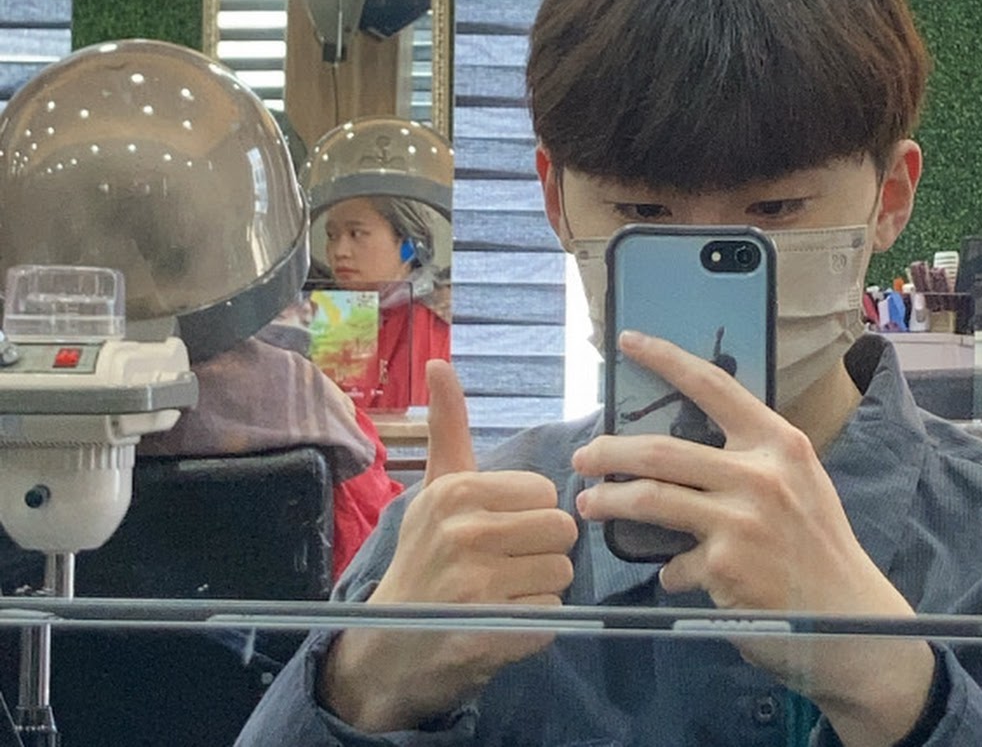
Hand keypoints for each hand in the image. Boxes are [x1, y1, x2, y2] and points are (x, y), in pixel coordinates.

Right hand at [319, 360, 578, 731]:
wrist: (388, 647)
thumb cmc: (423, 559)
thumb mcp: (434, 490)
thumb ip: (448, 428)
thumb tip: (441, 364)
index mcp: (456, 492)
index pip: (545, 492)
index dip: (530, 514)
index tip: (498, 531)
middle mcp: (466, 534)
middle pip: (561, 530)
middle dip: (541, 550)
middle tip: (502, 565)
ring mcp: (479, 586)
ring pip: (562, 572)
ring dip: (540, 587)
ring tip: (501, 592)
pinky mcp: (495, 632)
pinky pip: (554, 614)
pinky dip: (535, 623)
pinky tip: (500, 622)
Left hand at [571, 331, 932, 745]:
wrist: (853, 621)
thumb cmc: (821, 550)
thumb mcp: (800, 485)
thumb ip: (752, 462)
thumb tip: (684, 453)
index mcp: (779, 444)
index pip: (714, 386)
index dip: (666, 359)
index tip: (629, 340)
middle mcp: (760, 475)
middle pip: (661, 450)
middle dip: (609, 452)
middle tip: (583, 458)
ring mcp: (741, 521)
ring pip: (651, 499)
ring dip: (611, 503)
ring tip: (590, 507)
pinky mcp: (725, 567)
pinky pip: (675, 563)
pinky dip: (670, 570)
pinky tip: (675, 576)